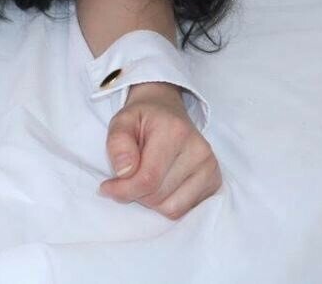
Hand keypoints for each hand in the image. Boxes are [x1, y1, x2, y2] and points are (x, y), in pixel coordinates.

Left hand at [97, 81, 222, 218]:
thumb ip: (118, 144)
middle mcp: (199, 151)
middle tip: (127, 177)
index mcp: (175, 132)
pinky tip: (161, 185)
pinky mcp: (214, 182)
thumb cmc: (142, 119)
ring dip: (151, 201)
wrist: (167, 110)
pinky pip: (185, 210)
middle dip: (136, 193)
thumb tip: (124, 172)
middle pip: (158, 197)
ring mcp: (211, 168)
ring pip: (172, 209)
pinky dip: (167, 204)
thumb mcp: (121, 121)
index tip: (107, 187)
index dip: (123, 189)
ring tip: (145, 178)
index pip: (147, 178)